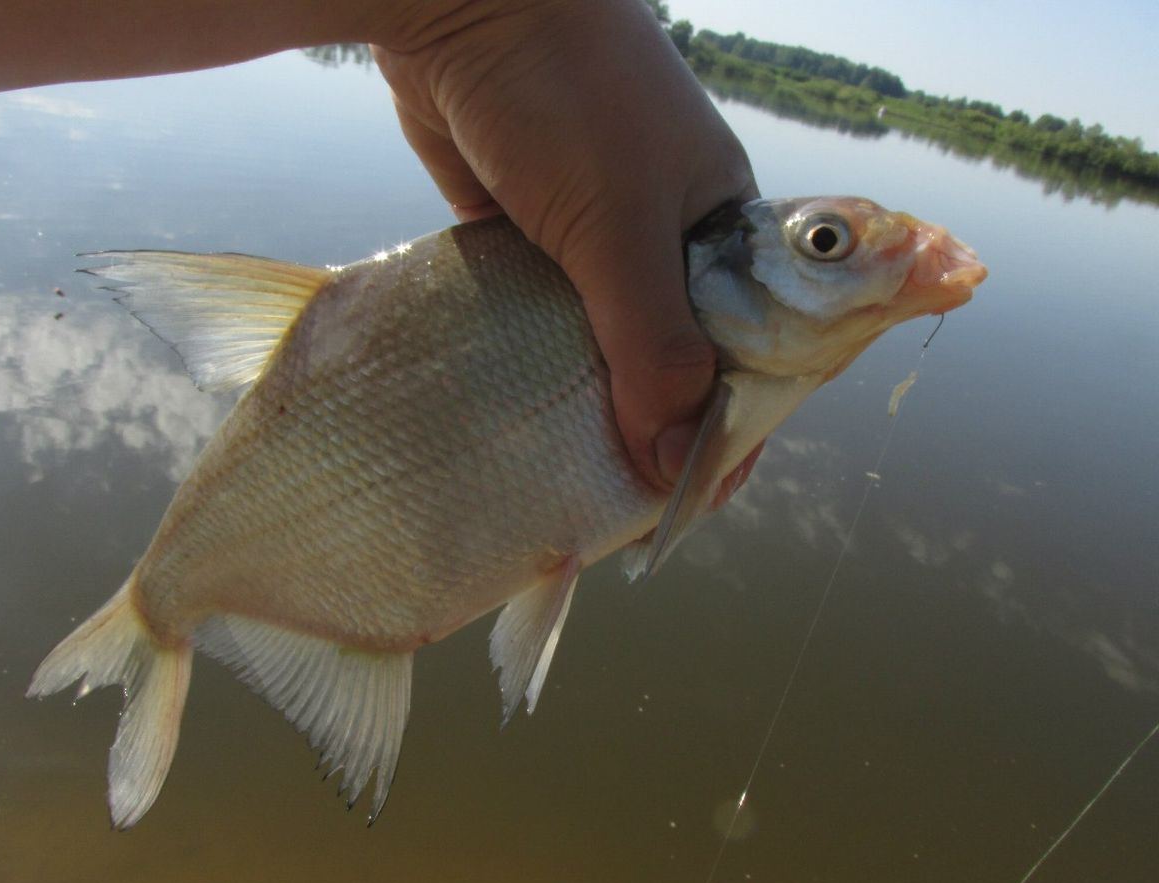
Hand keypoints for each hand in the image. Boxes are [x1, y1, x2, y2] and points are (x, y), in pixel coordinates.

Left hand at [372, 0, 757, 489]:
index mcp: (721, 230)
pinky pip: (539, 320)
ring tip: (565, 483)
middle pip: (670, 358)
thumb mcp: (624, 224)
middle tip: (617, 507)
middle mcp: (663, 241)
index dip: (726, 427)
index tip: (688, 502)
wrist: (460, 1)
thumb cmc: (569, 95)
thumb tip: (672, 462)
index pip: (746, 350)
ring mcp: (590, 239)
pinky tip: (517, 420)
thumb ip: (652, 344)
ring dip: (586, 404)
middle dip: (651, 428)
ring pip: (599, 345)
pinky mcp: (524, 238)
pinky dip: (531, 364)